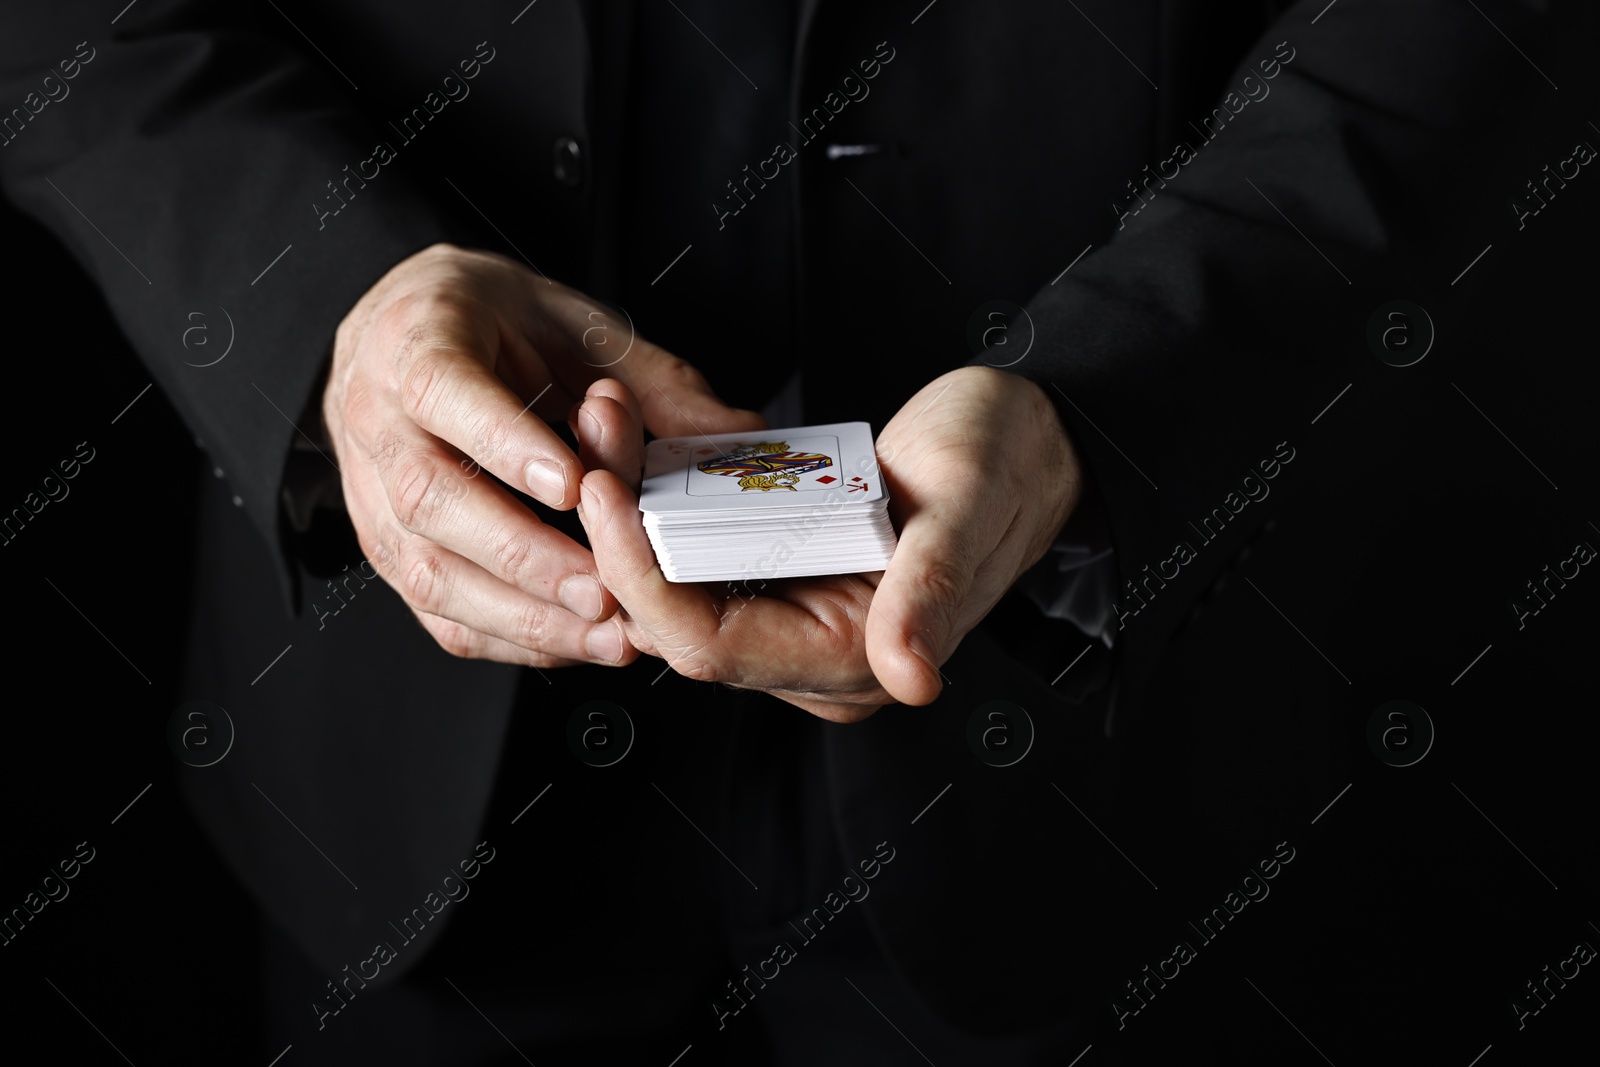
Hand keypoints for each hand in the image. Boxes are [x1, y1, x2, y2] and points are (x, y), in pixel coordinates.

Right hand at [323, 243, 765, 666]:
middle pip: (430, 498)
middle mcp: (375, 418)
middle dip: (524, 554)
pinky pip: (432, 609)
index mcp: (417, 339)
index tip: (574, 485)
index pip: (443, 391)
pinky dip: (505, 637)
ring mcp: (367, 491)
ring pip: (425, 568)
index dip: (506, 444)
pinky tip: (570, 641)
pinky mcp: (384, 549)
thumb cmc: (492, 326)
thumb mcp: (574, 325)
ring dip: (519, 612)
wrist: (403, 335)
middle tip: (606, 589)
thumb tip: (738, 434)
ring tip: (604, 632)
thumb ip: (652, 382)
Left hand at [575, 365, 1081, 719]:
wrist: (1024, 442)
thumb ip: (934, 589)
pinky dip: (661, 496)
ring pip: (671, 582)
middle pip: (670, 617)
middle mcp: (809, 656)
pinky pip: (693, 551)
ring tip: (609, 415)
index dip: (641, 578)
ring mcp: (789, 618)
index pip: (709, 646)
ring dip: (630, 505)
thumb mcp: (971, 508)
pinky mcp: (776, 576)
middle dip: (616, 531)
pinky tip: (640, 435)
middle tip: (595, 426)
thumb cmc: (1006, 465)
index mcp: (856, 660)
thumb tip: (910, 676)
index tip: (606, 492)